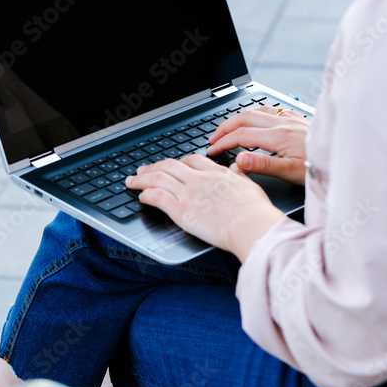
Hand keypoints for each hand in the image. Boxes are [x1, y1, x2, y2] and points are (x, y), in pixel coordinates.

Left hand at [125, 155, 285, 260]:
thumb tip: (237, 167)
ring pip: (158, 178)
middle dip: (154, 167)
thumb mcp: (250, 185)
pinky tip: (141, 196)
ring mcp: (188, 193)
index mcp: (216, 173)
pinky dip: (146, 194)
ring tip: (132, 180)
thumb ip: (239, 176)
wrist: (250, 225)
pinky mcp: (181, 210)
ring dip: (142, 178)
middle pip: (170, 166)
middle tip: (143, 169)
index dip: (178, 162)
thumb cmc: (254, 211)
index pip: (191, 161)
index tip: (171, 165)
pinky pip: (157, 197)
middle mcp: (199, 179)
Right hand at [208, 105, 309, 184]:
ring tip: (229, 128)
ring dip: (239, 118)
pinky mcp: (297, 118)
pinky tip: (256, 119)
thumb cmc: (318, 168)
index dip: (223, 142)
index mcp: (278, 136)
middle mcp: (282, 122)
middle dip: (225, 127)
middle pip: (244, 117)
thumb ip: (262, 165)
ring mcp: (290, 118)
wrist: (341, 156)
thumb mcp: (290, 172)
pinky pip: (271, 110)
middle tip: (213, 138)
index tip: (212, 150)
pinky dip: (256, 113)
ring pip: (257, 110)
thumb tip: (238, 161)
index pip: (241, 136)